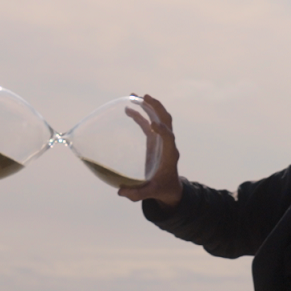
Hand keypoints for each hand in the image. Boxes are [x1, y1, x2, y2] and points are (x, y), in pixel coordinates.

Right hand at [117, 93, 181, 208]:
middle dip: (157, 108)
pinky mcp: (154, 140)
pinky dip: (140, 114)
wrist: (170, 188)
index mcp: (169, 155)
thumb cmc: (161, 189)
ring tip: (135, 95)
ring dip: (149, 106)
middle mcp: (167, 144)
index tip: (153, 124)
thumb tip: (120, 192)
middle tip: (145, 97)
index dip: (163, 131)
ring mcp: (161, 140)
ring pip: (159, 118)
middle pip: (166, 121)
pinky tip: (128, 107)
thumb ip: (137, 194)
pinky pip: (148, 123)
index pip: (169, 138)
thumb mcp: (151, 193)